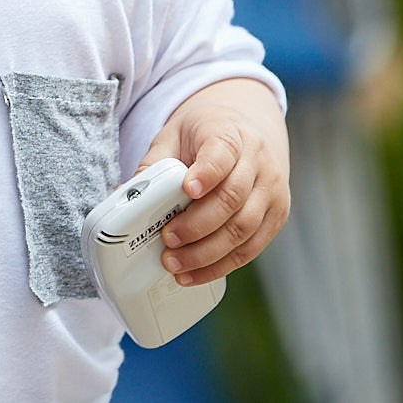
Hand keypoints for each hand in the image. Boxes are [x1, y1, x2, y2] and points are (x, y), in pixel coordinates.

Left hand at [137, 78, 289, 285]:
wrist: (248, 129)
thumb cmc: (204, 135)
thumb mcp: (174, 135)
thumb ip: (154, 164)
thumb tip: (125, 195)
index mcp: (231, 135)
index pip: (222, 153)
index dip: (206, 173)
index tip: (187, 189)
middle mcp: (259, 163)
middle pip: (233, 199)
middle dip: (198, 226)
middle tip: (167, 240)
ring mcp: (272, 192)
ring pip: (245, 229)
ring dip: (208, 253)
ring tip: (176, 264)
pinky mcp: (277, 217)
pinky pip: (253, 247)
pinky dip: (223, 265)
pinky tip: (197, 273)